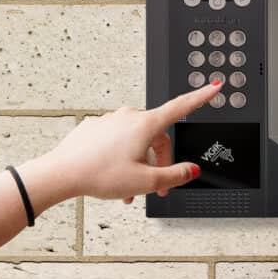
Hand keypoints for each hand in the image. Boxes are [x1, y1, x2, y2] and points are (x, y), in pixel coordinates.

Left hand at [22, 80, 219, 207]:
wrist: (62, 173)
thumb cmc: (99, 174)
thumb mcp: (145, 181)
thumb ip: (175, 176)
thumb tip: (192, 170)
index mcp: (145, 124)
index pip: (182, 107)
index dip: (202, 97)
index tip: (215, 86)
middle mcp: (128, 117)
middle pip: (157, 138)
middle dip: (160, 163)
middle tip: (157, 188)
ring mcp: (110, 121)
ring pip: (136, 143)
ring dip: (139, 166)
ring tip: (130, 191)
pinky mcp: (96, 129)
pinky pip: (117, 143)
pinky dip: (121, 160)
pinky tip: (114, 179)